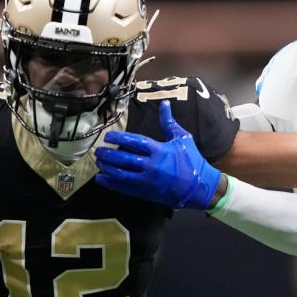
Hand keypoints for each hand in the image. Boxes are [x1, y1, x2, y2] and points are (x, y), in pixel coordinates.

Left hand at [94, 100, 221, 208]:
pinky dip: (111, 184)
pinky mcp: (146, 193)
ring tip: (99, 162)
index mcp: (159, 150)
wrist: (199, 186)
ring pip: (121, 174)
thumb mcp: (182, 138)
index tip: (107, 136)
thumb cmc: (191, 160)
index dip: (119, 138)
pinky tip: (102, 179)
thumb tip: (164, 104)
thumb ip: (169, 122)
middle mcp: (151, 165)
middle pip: (124, 159)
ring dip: (107, 168)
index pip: (134, 141)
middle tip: (98, 151)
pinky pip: (124, 188)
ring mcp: (148, 181)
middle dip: (109, 154)